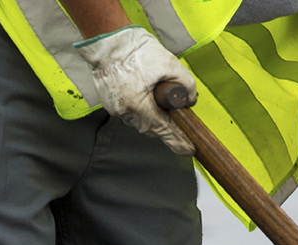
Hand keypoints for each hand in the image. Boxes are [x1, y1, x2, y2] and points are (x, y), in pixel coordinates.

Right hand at [74, 27, 195, 155]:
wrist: (108, 41)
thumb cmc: (134, 50)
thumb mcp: (169, 64)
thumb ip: (186, 84)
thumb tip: (189, 100)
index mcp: (138, 105)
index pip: (163, 130)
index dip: (178, 141)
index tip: (188, 149)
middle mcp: (125, 111)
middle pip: (150, 128)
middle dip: (165, 127)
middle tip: (178, 123)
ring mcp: (115, 108)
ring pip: (139, 120)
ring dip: (151, 115)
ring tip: (158, 101)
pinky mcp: (109, 102)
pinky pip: (129, 112)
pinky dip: (139, 108)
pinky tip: (144, 96)